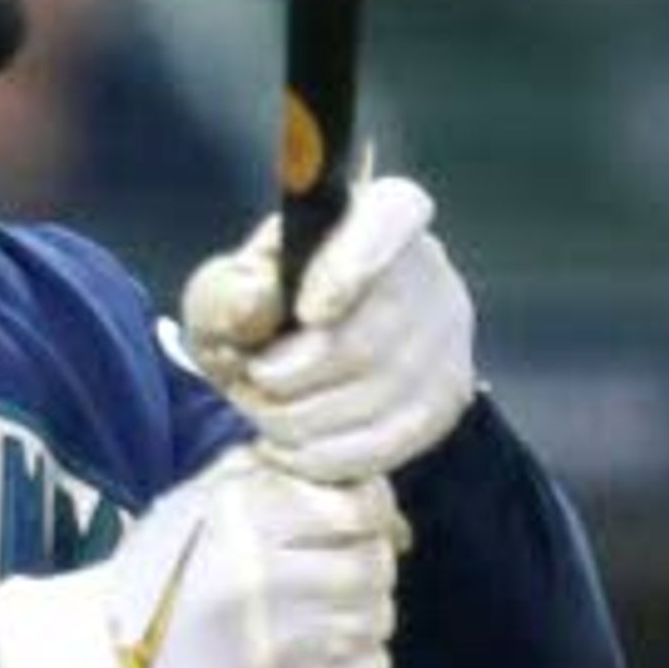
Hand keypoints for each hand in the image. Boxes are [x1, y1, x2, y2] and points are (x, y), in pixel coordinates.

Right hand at [0, 446, 397, 667]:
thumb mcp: (197, 506)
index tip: (353, 524)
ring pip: (377, 614)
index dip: (369, 513)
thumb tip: (353, 477)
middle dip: (362, 564)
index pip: (362, 505)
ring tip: (315, 618)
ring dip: (358, 614)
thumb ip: (270, 476)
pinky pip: (372, 666)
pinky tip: (316, 657)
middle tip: (327, 576)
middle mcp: (270, 576)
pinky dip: (356, 660)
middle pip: (374, 562)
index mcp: (246, 520)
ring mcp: (289, 642)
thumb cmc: (156, 584)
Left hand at [173, 173, 475, 477]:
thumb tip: (257, 300)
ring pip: (373, 398)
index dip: (350, 267)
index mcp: (380, 213)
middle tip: (249, 379)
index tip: (306, 311)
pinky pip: (384, 443)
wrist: (293, 364)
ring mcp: (448, 340)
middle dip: (287, 375)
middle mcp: (429, 270)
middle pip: (367, 335)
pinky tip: (286, 444)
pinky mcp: (444, 403)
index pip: (391, 219)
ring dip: (295, 418)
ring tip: (262, 408)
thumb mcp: (220, 296)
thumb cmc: (258, 316)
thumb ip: (225, 294)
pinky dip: (320, 454)